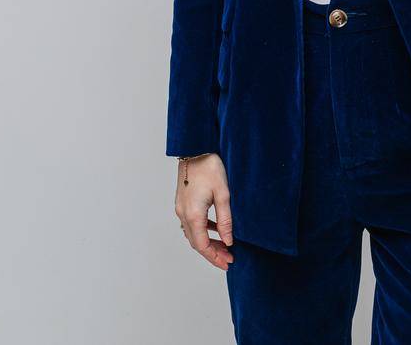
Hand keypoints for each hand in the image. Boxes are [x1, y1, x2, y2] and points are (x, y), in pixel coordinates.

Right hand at [174, 153, 233, 269]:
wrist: (196, 148)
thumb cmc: (210, 167)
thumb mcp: (223, 194)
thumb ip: (225, 220)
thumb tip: (228, 240)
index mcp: (193, 214)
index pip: (202, 246)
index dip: (215, 257)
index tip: (228, 263)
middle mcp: (183, 213)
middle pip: (196, 242)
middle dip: (212, 253)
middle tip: (229, 258)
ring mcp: (181, 208)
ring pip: (193, 234)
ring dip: (208, 242)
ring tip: (225, 246)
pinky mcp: (183, 202)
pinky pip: (192, 223)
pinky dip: (203, 230)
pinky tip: (216, 229)